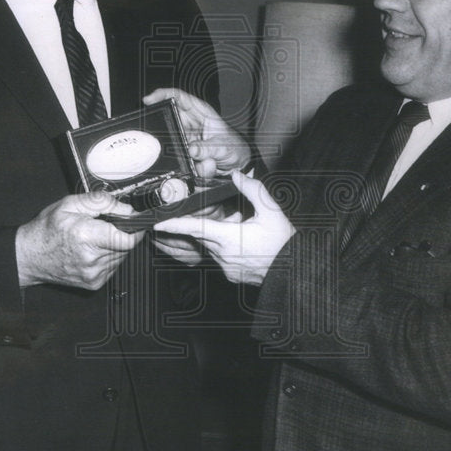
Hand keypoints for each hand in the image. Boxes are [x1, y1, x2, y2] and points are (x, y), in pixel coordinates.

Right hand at [16, 192, 142, 290]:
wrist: (29, 257)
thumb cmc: (47, 229)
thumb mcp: (70, 204)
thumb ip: (102, 202)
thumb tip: (127, 209)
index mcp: (86, 236)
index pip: (128, 239)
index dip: (135, 228)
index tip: (134, 222)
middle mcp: (92, 259)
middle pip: (127, 246)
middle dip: (121, 234)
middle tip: (103, 227)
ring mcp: (94, 274)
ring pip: (121, 256)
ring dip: (115, 246)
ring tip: (94, 239)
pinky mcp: (94, 283)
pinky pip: (113, 267)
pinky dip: (108, 257)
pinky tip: (91, 251)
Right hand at [142, 88, 251, 179]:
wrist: (238, 164)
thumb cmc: (234, 147)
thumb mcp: (224, 146)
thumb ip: (208, 148)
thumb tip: (192, 150)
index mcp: (201, 112)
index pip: (178, 97)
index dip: (162, 95)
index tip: (149, 100)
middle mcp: (190, 124)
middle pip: (169, 121)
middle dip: (169, 133)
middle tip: (180, 145)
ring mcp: (186, 139)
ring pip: (173, 144)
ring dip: (188, 156)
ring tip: (208, 160)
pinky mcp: (185, 152)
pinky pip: (180, 160)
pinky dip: (194, 167)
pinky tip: (208, 166)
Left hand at [154, 170, 294, 285]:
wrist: (294, 271)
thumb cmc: (283, 243)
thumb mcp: (271, 211)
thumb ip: (253, 190)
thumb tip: (237, 175)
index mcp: (229, 238)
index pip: (195, 228)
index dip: (174, 224)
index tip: (156, 223)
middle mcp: (223, 255)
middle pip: (203, 235)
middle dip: (208, 224)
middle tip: (230, 218)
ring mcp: (226, 267)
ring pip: (212, 246)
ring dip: (220, 236)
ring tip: (245, 232)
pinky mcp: (231, 275)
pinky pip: (220, 258)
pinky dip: (226, 248)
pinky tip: (245, 244)